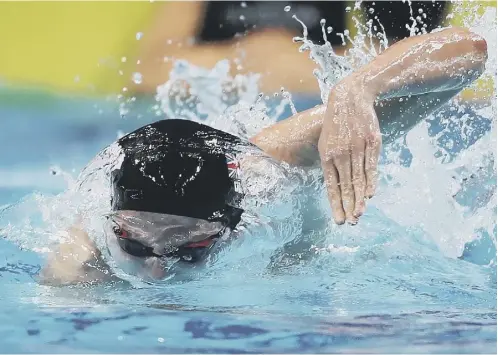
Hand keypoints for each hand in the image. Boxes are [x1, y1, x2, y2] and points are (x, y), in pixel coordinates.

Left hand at [318, 77, 381, 224]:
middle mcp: (341, 153)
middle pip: (346, 185)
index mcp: (327, 155)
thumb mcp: (326, 142)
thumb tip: (335, 186)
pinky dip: (371, 181)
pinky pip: (372, 166)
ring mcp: (357, 148)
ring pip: (359, 179)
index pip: (331, 185)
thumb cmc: (336, 124)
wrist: (350, 97)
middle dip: (348, 206)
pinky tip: (370, 195)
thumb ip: (330, 164)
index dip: (335, 204)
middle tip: (351, 223)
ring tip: (360, 214)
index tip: (338, 220)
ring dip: (359, 199)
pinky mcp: (372, 142)